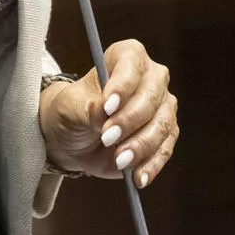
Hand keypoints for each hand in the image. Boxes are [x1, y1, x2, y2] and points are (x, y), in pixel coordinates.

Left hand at [40, 39, 178, 188]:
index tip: (108, 106)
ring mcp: (161, 107)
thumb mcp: (69, 107)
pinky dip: (152, 164)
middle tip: (108, 137)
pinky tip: (138, 177)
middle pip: (152, 96)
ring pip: (162, 125)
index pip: (132, 64)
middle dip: (130, 120)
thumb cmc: (72, 110)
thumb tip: (100, 109)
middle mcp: (150, 79)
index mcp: (126, 58)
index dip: (123, 85)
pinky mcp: (164, 135)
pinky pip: (164, 149)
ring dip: (141, 145)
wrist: (75, 137)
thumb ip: (85, 108)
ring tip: (119, 160)